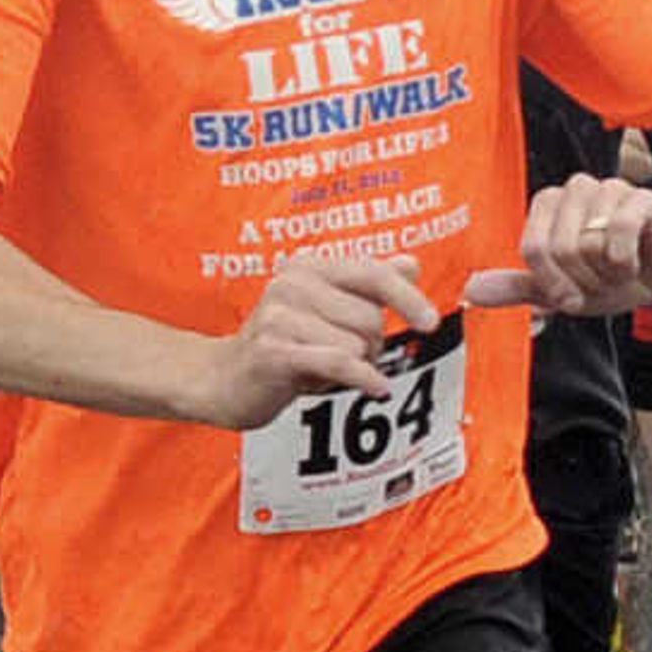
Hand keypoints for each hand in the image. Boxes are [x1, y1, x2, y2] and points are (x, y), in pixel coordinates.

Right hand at [188, 254, 437, 429]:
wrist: (221, 379)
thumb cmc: (281, 344)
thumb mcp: (326, 309)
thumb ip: (368, 285)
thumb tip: (411, 264)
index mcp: (308, 267)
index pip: (373, 273)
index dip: (407, 298)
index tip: (430, 322)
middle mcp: (292, 283)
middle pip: (370, 318)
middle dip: (370, 346)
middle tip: (342, 357)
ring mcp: (279, 316)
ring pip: (358, 345)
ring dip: (355, 367)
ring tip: (324, 369)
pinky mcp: (274, 351)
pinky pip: (340, 363)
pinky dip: (363, 378)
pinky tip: (375, 387)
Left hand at [519, 177, 651, 314]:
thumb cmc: (614, 276)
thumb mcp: (563, 290)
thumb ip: (519, 288)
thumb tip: (471, 290)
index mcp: (549, 205)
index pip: (534, 247)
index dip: (552, 283)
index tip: (571, 299)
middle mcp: (576, 190)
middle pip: (560, 248)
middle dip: (584, 281)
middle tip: (602, 283)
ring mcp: (610, 189)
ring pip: (590, 244)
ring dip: (608, 274)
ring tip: (621, 271)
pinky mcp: (642, 199)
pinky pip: (620, 232)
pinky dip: (627, 261)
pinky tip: (635, 262)